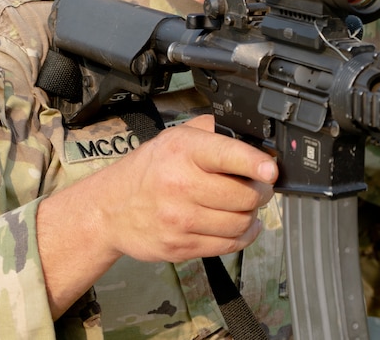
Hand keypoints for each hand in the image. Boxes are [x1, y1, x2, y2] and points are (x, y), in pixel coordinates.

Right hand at [96, 114, 277, 263]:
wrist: (108, 210)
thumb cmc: (149, 170)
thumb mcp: (175, 139)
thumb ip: (211, 133)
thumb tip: (251, 135)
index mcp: (183, 151)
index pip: (227, 155)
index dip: (254, 163)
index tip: (271, 170)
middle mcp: (180, 185)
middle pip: (244, 195)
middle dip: (261, 191)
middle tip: (260, 187)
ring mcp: (179, 220)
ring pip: (240, 223)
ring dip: (252, 215)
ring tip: (247, 206)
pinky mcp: (180, 247)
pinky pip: (228, 245)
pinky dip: (243, 236)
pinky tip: (242, 226)